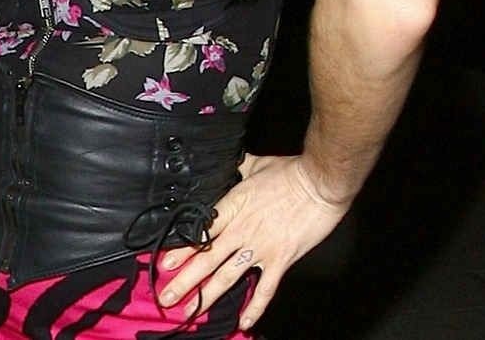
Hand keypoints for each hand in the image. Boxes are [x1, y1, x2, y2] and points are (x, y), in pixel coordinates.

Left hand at [157, 154, 348, 330]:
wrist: (319, 184)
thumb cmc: (289, 171)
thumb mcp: (255, 164)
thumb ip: (237, 169)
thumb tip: (226, 164)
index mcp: (233, 205)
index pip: (201, 232)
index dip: (182, 250)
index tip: (165, 263)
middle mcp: (241, 230)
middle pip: (207, 259)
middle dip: (184, 280)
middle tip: (166, 296)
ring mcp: (260, 247)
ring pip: (227, 276)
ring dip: (207, 296)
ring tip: (190, 312)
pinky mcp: (281, 260)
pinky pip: (265, 289)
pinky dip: (255, 306)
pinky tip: (244, 321)